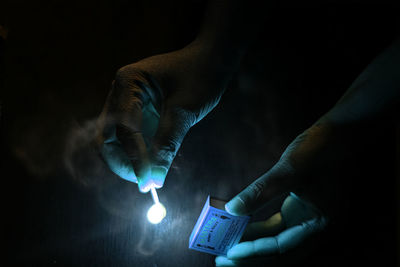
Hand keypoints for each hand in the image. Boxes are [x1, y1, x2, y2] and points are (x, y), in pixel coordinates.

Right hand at [97, 42, 232, 191]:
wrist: (211, 61)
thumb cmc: (200, 77)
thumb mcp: (184, 111)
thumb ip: (167, 144)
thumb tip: (155, 179)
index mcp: (128, 82)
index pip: (124, 129)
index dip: (134, 159)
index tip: (148, 183)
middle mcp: (120, 91)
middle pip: (108, 136)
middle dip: (123, 162)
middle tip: (145, 182)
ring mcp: (125, 101)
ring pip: (115, 140)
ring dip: (130, 160)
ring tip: (152, 175)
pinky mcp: (135, 111)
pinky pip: (130, 137)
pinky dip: (139, 153)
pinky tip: (155, 163)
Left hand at [216, 121, 349, 265]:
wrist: (341, 132)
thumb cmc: (320, 149)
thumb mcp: (290, 169)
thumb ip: (261, 191)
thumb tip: (232, 209)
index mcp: (320, 224)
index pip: (282, 248)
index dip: (255, 252)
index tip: (230, 254)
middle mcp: (316, 228)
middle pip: (280, 254)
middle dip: (252, 258)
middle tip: (223, 260)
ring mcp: (309, 221)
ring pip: (277, 242)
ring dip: (253, 245)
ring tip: (226, 247)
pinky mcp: (300, 212)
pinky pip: (277, 228)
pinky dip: (259, 230)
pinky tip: (240, 228)